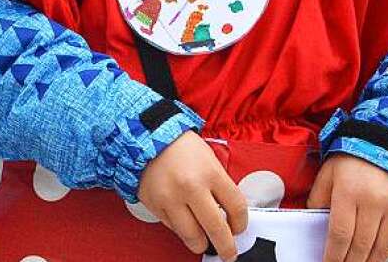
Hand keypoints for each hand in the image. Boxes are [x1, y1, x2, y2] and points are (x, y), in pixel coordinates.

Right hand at [137, 131, 247, 261]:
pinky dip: (180, 228)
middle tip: (229, 253)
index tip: (238, 227)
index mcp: (210, 173)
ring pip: (192, 237)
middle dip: (227, 247)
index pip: (237, 208)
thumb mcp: (209, 159)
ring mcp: (171, 198)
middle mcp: (191, 187)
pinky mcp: (155, 205)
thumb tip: (229, 215)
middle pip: (217, 230)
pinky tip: (184, 220)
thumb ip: (220, 186)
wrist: (146, 136)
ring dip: (202, 243)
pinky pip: (172, 227)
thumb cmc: (180, 146)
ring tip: (204, 241)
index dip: (241, 223)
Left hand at [307, 153, 387, 261]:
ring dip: (371, 261)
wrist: (384, 142)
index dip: (334, 255)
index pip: (340, 234)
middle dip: (350, 261)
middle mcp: (375, 201)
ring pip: (383, 247)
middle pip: (362, 245)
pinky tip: (379, 253)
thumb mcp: (327, 174)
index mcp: (349, 191)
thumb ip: (318, 199)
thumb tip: (313, 223)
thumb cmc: (350, 159)